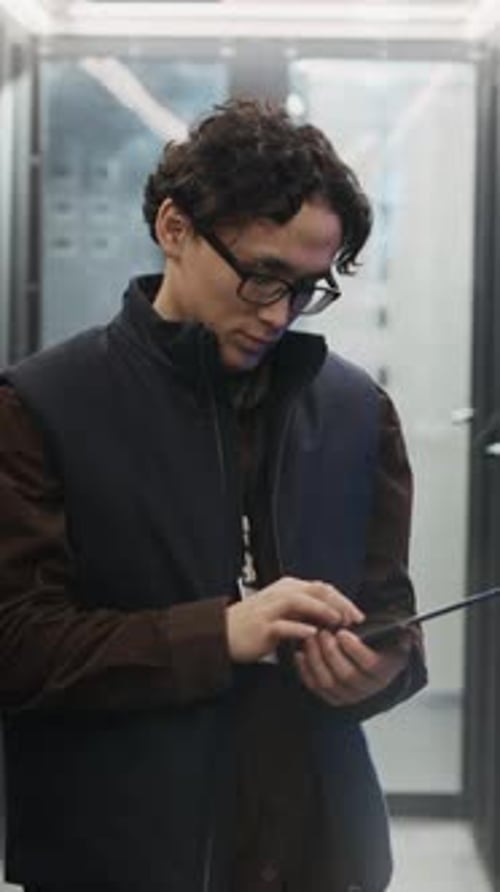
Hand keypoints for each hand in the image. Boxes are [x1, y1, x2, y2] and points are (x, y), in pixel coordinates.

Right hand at [226, 576, 363, 662]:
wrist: (224, 633)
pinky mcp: (263, 624)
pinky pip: (284, 624)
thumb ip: (306, 612)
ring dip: (323, 611)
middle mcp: (282, 593)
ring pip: (302, 601)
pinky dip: (300, 628)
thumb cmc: (255, 624)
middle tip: (354, 619)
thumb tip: (334, 617)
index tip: (357, 615)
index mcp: (289, 588)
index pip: (322, 587)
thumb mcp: (284, 613)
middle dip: (339, 604)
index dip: (343, 600)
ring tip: (338, 622)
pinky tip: (313, 634)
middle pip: (317, 590)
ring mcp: (271, 608)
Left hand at [294, 627, 411, 705]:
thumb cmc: (379, 643)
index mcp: (384, 672)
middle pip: (346, 674)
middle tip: (321, 632)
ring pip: (328, 682)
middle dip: (330, 651)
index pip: (369, 665)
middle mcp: (367, 688)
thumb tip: (408, 629)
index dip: (354, 649)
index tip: (342, 633)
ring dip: (316, 659)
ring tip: (311, 638)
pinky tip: (300, 653)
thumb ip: (399, 632)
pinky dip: (305, 670)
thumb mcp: (392, 637)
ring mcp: (349, 696)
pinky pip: (315, 687)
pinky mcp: (332, 697)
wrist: (371, 659)